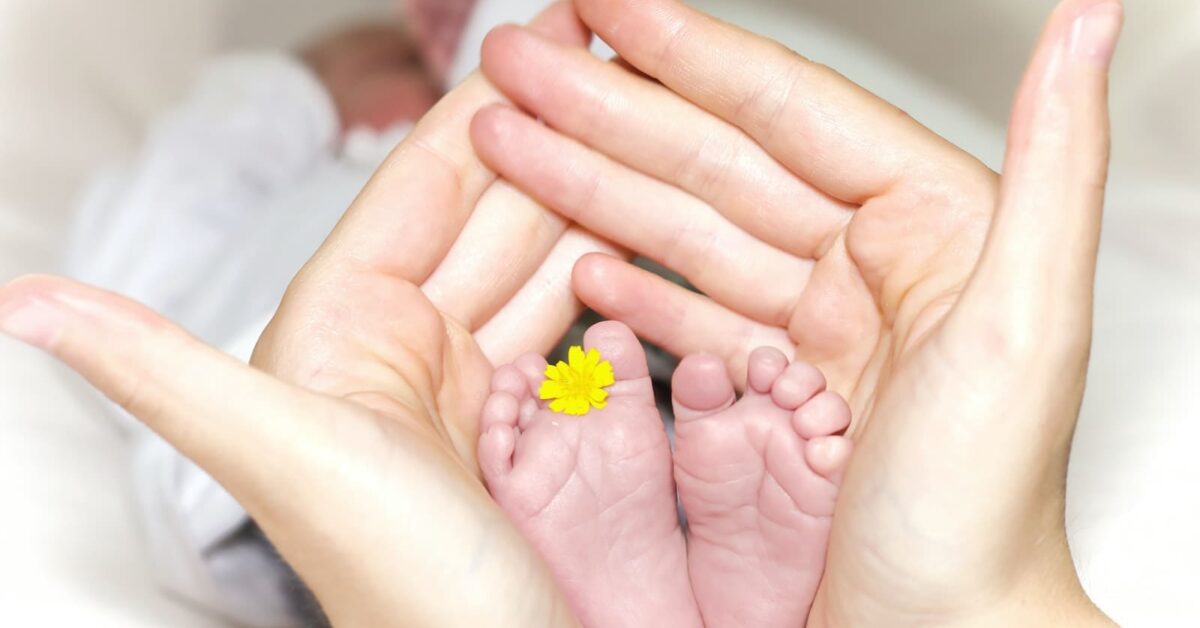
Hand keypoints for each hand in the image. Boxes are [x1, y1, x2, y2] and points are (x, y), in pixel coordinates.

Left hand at [0, 2, 605, 624]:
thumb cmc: (394, 584)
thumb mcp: (278, 459)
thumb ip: (156, 369)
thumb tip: (20, 301)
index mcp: (339, 327)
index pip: (420, 183)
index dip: (484, 104)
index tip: (548, 32)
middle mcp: (395, 343)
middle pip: (485, 209)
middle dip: (549, 133)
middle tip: (619, 65)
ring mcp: (459, 378)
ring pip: (530, 256)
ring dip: (583, 190)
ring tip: (644, 129)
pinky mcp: (512, 415)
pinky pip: (560, 319)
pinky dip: (598, 272)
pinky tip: (634, 233)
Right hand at [471, 0, 1121, 622]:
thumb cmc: (984, 512)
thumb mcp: (1030, 325)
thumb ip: (1059, 161)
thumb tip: (1087, 21)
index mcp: (932, 227)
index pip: (786, 112)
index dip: (685, 52)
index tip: (604, 7)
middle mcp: (873, 266)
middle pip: (714, 164)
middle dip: (606, 110)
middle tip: (517, 65)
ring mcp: (816, 329)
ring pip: (687, 234)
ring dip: (593, 187)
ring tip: (511, 141)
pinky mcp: (777, 389)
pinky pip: (690, 315)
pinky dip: (630, 284)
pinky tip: (577, 257)